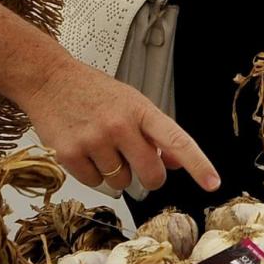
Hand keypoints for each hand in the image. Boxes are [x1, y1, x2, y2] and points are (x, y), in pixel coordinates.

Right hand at [18, 58, 218, 195]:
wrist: (50, 80)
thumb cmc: (94, 92)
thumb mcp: (132, 103)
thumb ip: (155, 133)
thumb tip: (176, 162)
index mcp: (141, 110)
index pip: (177, 141)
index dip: (198, 164)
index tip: (213, 183)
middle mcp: (120, 125)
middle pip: (151, 174)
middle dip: (149, 177)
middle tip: (139, 164)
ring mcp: (94, 141)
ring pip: (122, 182)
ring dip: (117, 173)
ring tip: (103, 146)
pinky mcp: (70, 155)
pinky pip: (95, 183)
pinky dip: (93, 174)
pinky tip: (85, 150)